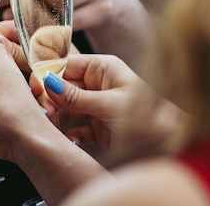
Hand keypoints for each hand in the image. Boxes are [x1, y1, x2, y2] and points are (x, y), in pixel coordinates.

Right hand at [39, 54, 179, 151]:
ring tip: (56, 128)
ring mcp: (96, 104)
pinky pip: (74, 126)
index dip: (48, 76)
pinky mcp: (97, 125)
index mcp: (102, 68)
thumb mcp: (110, 104)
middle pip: (61, 87)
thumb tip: (47, 83)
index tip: (36, 89)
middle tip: (47, 113)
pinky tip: (71, 139)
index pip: (65, 65)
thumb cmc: (151, 118)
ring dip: (57, 119)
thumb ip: (76, 96)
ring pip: (65, 108)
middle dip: (51, 100)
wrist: (173, 145)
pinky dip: (69, 133)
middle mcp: (97, 83)